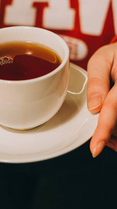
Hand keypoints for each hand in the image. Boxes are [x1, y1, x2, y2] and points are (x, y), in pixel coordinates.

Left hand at [87, 42, 116, 156]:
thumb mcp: (103, 59)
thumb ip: (97, 82)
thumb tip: (94, 108)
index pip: (114, 107)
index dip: (104, 130)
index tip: (95, 149)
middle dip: (107, 131)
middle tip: (98, 123)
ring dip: (114, 135)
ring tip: (103, 127)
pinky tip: (111, 131)